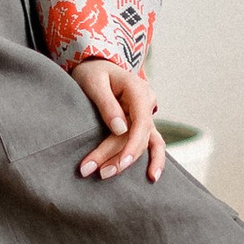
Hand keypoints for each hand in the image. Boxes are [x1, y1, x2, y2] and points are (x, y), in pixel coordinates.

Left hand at [72, 58, 163, 180]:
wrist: (96, 66)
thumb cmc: (93, 72)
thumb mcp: (94, 82)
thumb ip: (107, 104)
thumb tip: (120, 129)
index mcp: (138, 90)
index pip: (141, 122)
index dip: (132, 145)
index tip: (121, 163)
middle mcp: (147, 103)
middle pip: (137, 136)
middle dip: (115, 156)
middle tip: (88, 170)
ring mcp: (146, 115)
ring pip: (143, 143)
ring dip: (127, 162)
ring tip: (107, 176)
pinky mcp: (141, 124)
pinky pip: (151, 143)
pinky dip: (154, 159)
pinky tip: (152, 177)